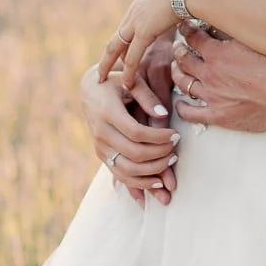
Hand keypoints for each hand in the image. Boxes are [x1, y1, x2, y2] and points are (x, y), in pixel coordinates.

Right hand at [80, 38, 180, 206]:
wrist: (90, 92)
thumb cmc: (115, 83)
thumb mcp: (131, 81)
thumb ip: (147, 96)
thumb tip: (163, 114)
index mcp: (108, 112)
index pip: (136, 133)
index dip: (159, 138)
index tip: (176, 136)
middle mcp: (101, 133)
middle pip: (134, 153)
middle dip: (160, 154)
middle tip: (175, 148)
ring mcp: (100, 147)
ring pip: (127, 170)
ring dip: (152, 171)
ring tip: (170, 163)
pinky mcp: (102, 156)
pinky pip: (120, 176)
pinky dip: (139, 184)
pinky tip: (157, 184)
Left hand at [98, 0, 180, 88]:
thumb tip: (192, 2)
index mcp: (144, 0)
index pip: (130, 24)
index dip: (126, 39)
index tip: (123, 50)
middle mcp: (135, 10)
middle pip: (118, 36)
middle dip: (110, 53)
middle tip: (102, 68)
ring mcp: (136, 21)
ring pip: (117, 47)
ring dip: (110, 64)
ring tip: (103, 78)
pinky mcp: (143, 32)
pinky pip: (132, 57)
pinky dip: (128, 71)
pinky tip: (126, 83)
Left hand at [172, 22, 265, 131]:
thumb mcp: (256, 40)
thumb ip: (236, 33)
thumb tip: (228, 22)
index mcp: (217, 52)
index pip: (193, 37)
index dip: (186, 30)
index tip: (184, 26)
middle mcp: (210, 73)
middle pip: (183, 59)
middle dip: (179, 51)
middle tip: (178, 48)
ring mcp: (212, 96)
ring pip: (184, 83)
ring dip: (178, 74)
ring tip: (178, 69)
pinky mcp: (218, 116)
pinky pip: (191, 113)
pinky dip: (182, 107)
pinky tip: (180, 103)